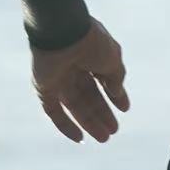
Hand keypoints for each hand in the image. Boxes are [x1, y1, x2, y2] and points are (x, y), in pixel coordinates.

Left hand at [30, 18, 129, 144]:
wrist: (63, 32)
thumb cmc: (91, 42)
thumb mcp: (113, 59)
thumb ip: (116, 77)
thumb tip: (117, 92)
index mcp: (91, 55)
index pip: (103, 79)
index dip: (115, 95)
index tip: (125, 109)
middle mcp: (74, 67)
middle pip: (89, 96)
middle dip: (102, 113)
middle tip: (114, 130)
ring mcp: (58, 78)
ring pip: (75, 106)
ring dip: (89, 122)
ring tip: (104, 137)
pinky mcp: (44, 88)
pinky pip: (53, 111)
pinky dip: (65, 125)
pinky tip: (80, 138)